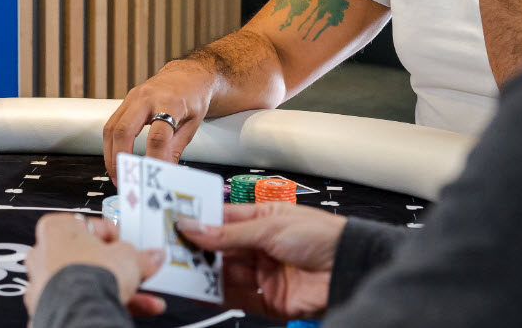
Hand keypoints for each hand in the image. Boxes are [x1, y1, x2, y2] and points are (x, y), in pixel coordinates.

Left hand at [24, 213, 166, 318]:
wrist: (79, 311)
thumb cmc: (88, 276)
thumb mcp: (128, 257)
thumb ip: (141, 256)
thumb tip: (151, 257)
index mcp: (56, 228)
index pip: (93, 226)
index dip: (118, 236)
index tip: (133, 244)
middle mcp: (46, 253)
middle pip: (92, 256)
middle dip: (118, 266)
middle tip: (138, 269)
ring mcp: (46, 282)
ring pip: (90, 281)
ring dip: (118, 287)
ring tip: (144, 295)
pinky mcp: (52, 306)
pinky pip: (84, 299)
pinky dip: (106, 302)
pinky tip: (134, 307)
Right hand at [103, 59, 216, 180]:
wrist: (187, 75)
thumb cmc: (192, 99)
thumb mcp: (192, 124)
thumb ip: (176, 148)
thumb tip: (164, 173)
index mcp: (170, 102)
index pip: (158, 136)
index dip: (154, 159)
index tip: (153, 176)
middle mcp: (147, 97)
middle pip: (124, 130)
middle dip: (121, 159)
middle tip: (125, 180)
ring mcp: (133, 97)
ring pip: (111, 128)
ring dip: (111, 155)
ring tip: (118, 175)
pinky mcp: (126, 101)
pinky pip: (111, 124)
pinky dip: (111, 145)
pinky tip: (116, 159)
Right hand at [177, 202, 347, 319]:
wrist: (349, 268)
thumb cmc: (324, 237)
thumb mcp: (269, 227)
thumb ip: (228, 233)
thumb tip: (195, 227)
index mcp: (264, 220)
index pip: (223, 220)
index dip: (200, 222)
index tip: (175, 223)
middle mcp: (262, 247)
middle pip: (221, 249)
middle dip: (198, 250)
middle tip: (172, 249)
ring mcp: (265, 274)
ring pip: (225, 275)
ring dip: (204, 273)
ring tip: (181, 270)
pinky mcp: (269, 300)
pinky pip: (236, 299)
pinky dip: (216, 296)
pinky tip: (200, 291)